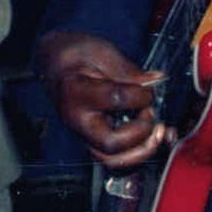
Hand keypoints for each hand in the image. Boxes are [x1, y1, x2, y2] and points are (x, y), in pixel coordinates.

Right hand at [37, 29, 167, 168]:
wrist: (54, 65)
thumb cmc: (72, 57)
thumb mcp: (100, 52)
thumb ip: (128, 70)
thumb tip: (154, 81)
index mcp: (76, 91)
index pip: (115, 99)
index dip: (140, 95)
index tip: (149, 88)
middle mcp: (77, 120)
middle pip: (111, 144)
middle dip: (141, 131)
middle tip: (150, 112)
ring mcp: (84, 134)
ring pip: (113, 159)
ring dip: (142, 149)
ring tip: (157, 131)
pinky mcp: (94, 140)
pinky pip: (116, 157)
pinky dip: (140, 152)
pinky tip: (155, 138)